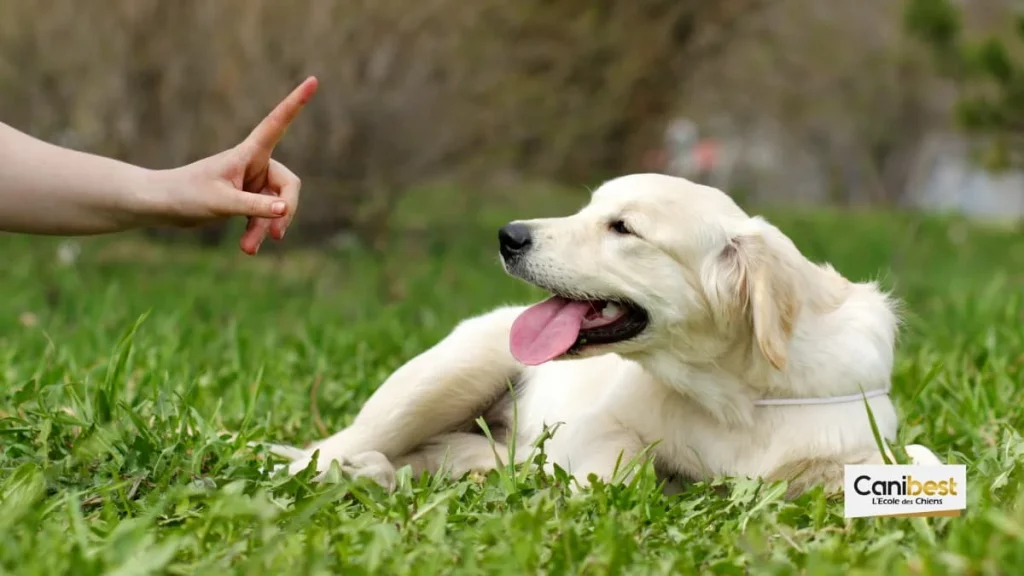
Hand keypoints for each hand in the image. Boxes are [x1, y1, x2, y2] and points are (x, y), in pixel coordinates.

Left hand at [151, 76, 318, 253]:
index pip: (277, 124)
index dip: (296, 103)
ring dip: (265, 228)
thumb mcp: (221, 202)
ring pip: (275, 207)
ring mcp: (251, 183)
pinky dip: (257, 232)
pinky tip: (247, 249)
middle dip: (283, 212)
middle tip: (277, 235)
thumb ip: (254, 207)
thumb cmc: (185, 195)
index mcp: (248, 154)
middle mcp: (254, 164)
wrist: (161, 205)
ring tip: (247, 250)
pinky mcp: (246, 200)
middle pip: (287, 185)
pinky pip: (263, 216)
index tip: (314, 80)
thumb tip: (284, 210)